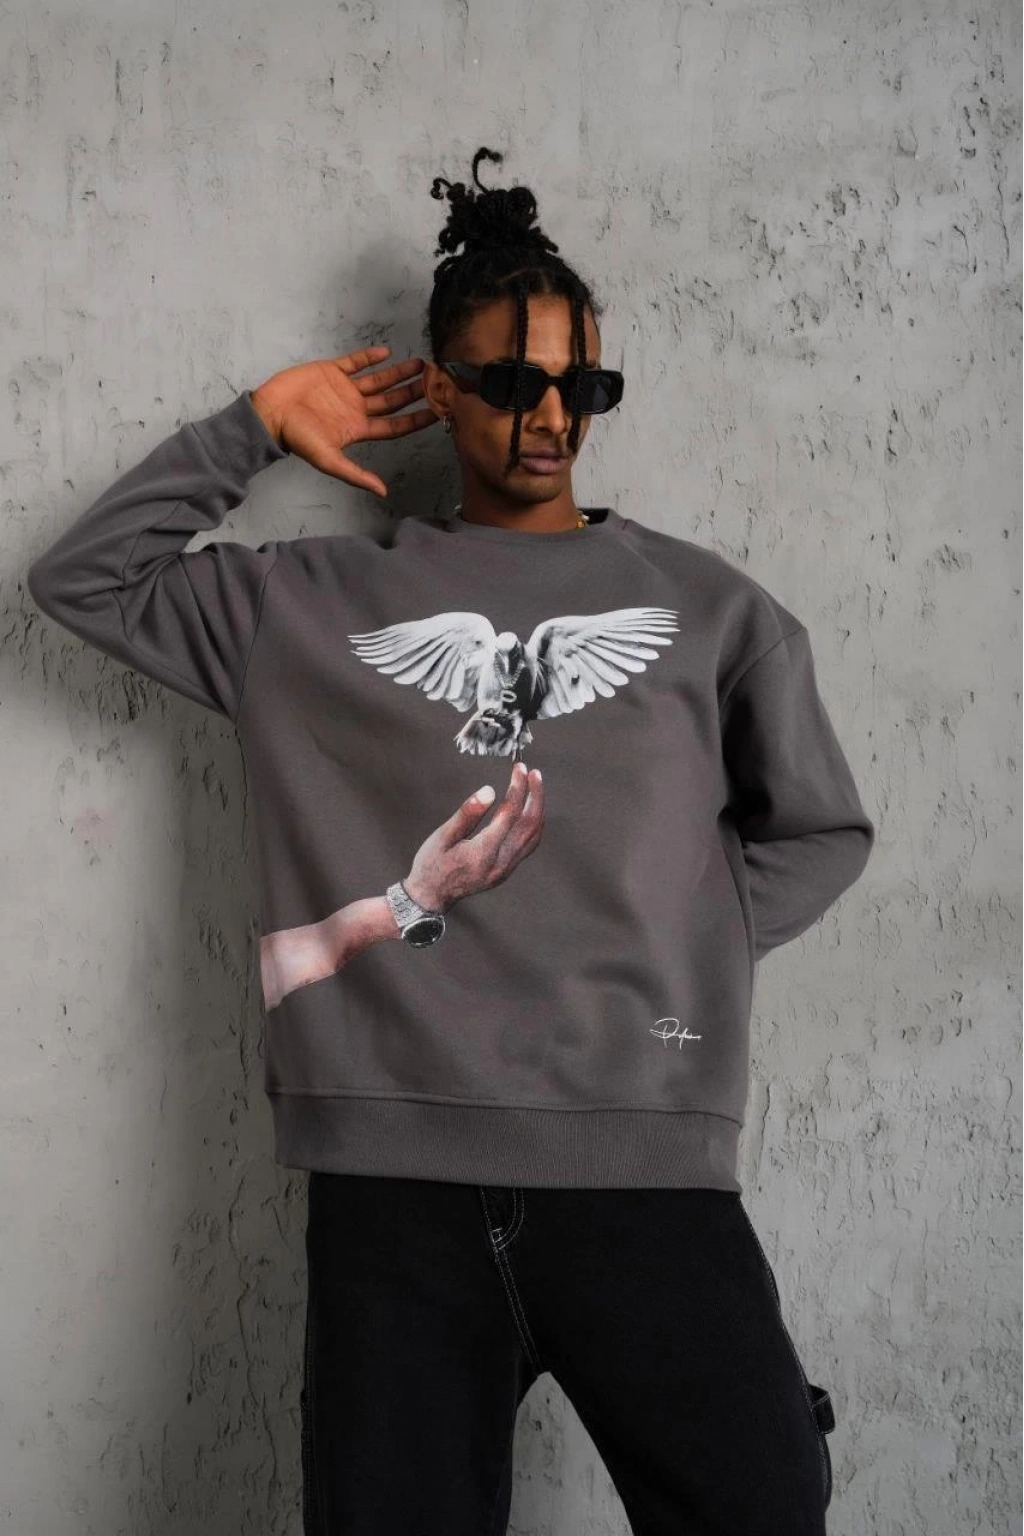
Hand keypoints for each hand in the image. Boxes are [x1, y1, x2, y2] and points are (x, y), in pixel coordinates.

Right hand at [250, 345, 437, 498]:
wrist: (270, 413)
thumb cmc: (297, 438)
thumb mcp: (329, 460)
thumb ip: (356, 474)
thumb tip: (382, 492)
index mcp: (358, 429)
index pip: (395, 425)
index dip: (416, 419)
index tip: (438, 410)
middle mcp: (356, 409)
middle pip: (392, 401)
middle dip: (414, 392)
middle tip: (436, 382)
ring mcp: (345, 389)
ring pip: (379, 379)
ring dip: (399, 373)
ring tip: (420, 365)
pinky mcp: (331, 371)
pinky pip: (355, 362)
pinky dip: (370, 356)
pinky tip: (387, 353)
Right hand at [403, 761, 544, 913]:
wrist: (431, 896)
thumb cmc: (432, 863)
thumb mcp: (443, 836)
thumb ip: (467, 814)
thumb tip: (490, 790)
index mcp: (483, 852)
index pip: (510, 814)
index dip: (517, 788)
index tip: (519, 769)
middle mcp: (500, 863)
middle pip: (529, 824)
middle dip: (535, 795)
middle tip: (533, 772)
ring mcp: (506, 869)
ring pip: (533, 835)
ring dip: (537, 808)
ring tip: (535, 785)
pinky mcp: (507, 870)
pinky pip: (529, 844)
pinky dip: (533, 823)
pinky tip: (530, 808)